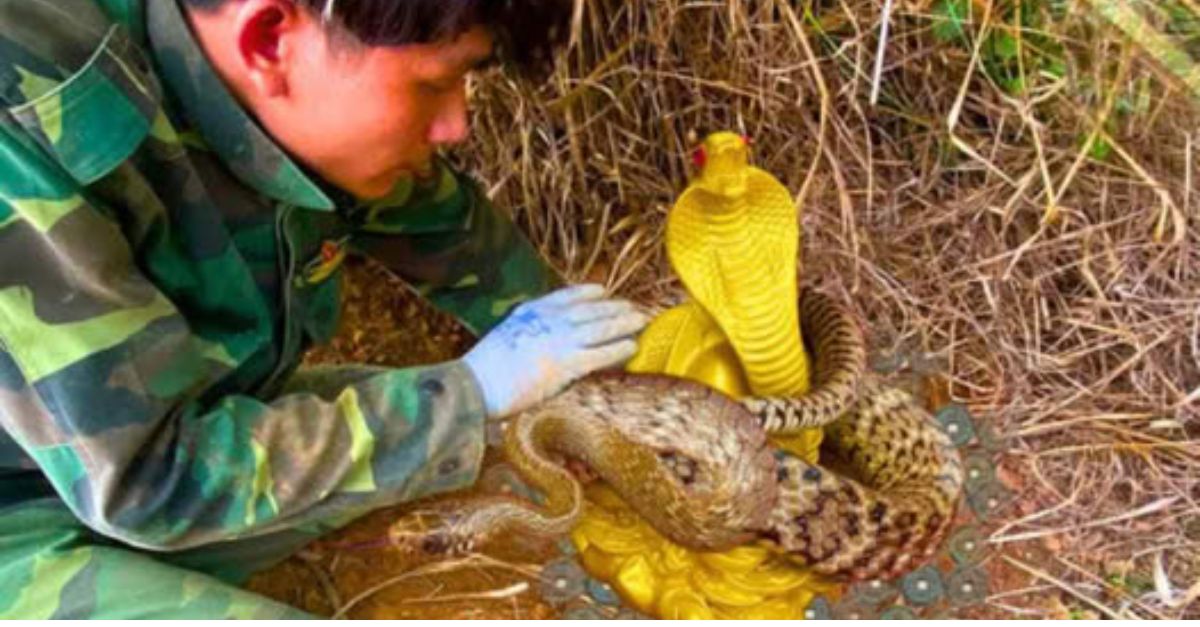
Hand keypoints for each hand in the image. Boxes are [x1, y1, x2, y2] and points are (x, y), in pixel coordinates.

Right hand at [463, 284, 647, 417]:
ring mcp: (558, 341)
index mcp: (530, 312)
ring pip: (601, 328)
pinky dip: (619, 349)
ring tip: (642, 322)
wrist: (475, 385)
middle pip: (591, 310)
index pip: (567, 296)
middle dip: (615, 308)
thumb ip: (525, 335)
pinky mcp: (565, 364)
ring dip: (624, 323)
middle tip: (635, 308)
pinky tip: (632, 347)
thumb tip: (541, 343)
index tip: (604, 291)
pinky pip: (600, 354)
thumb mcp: (505, 339)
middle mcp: (548, 321)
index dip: (588, 293)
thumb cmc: (483, 371)